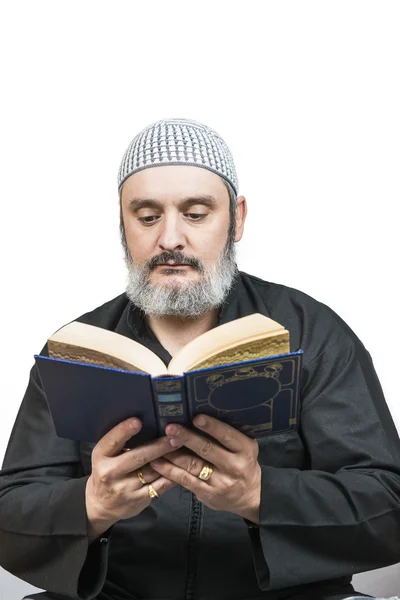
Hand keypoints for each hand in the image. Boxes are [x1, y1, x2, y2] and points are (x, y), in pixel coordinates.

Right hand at [85, 418, 177, 540]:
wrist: (101, 505)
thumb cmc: (107, 471)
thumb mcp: (106, 456)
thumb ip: (120, 442)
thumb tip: (146, 423)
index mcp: (101, 456)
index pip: (112, 441)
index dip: (124, 431)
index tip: (138, 421)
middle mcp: (110, 472)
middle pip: (138, 457)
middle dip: (158, 446)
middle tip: (174, 436)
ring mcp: (124, 488)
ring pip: (152, 471)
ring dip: (169, 459)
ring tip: (182, 447)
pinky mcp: (138, 500)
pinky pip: (160, 485)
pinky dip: (171, 475)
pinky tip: (181, 466)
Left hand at [150, 415, 261, 523]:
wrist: (250, 496)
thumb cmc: (242, 463)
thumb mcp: (244, 447)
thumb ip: (229, 434)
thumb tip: (202, 414)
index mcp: (245, 449)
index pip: (228, 435)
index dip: (212, 426)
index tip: (196, 417)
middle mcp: (234, 466)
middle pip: (207, 449)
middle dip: (187, 437)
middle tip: (170, 428)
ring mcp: (221, 482)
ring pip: (193, 465)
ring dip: (174, 454)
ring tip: (159, 444)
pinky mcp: (208, 494)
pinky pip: (186, 480)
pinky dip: (170, 471)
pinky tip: (158, 463)